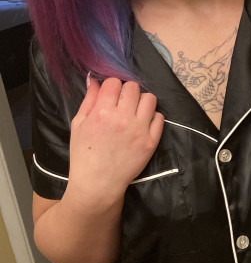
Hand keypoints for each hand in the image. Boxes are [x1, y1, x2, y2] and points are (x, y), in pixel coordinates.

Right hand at [68, 77, 163, 208]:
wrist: (98, 183)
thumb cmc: (83, 154)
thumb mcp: (78, 124)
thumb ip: (88, 100)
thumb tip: (95, 80)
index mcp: (102, 112)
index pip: (114, 82)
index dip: (112, 87)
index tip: (111, 96)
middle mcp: (123, 118)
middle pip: (133, 87)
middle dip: (127, 92)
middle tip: (123, 104)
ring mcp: (140, 129)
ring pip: (150, 99)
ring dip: (141, 102)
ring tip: (135, 112)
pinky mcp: (151, 141)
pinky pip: (159, 118)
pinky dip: (152, 118)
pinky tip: (143, 124)